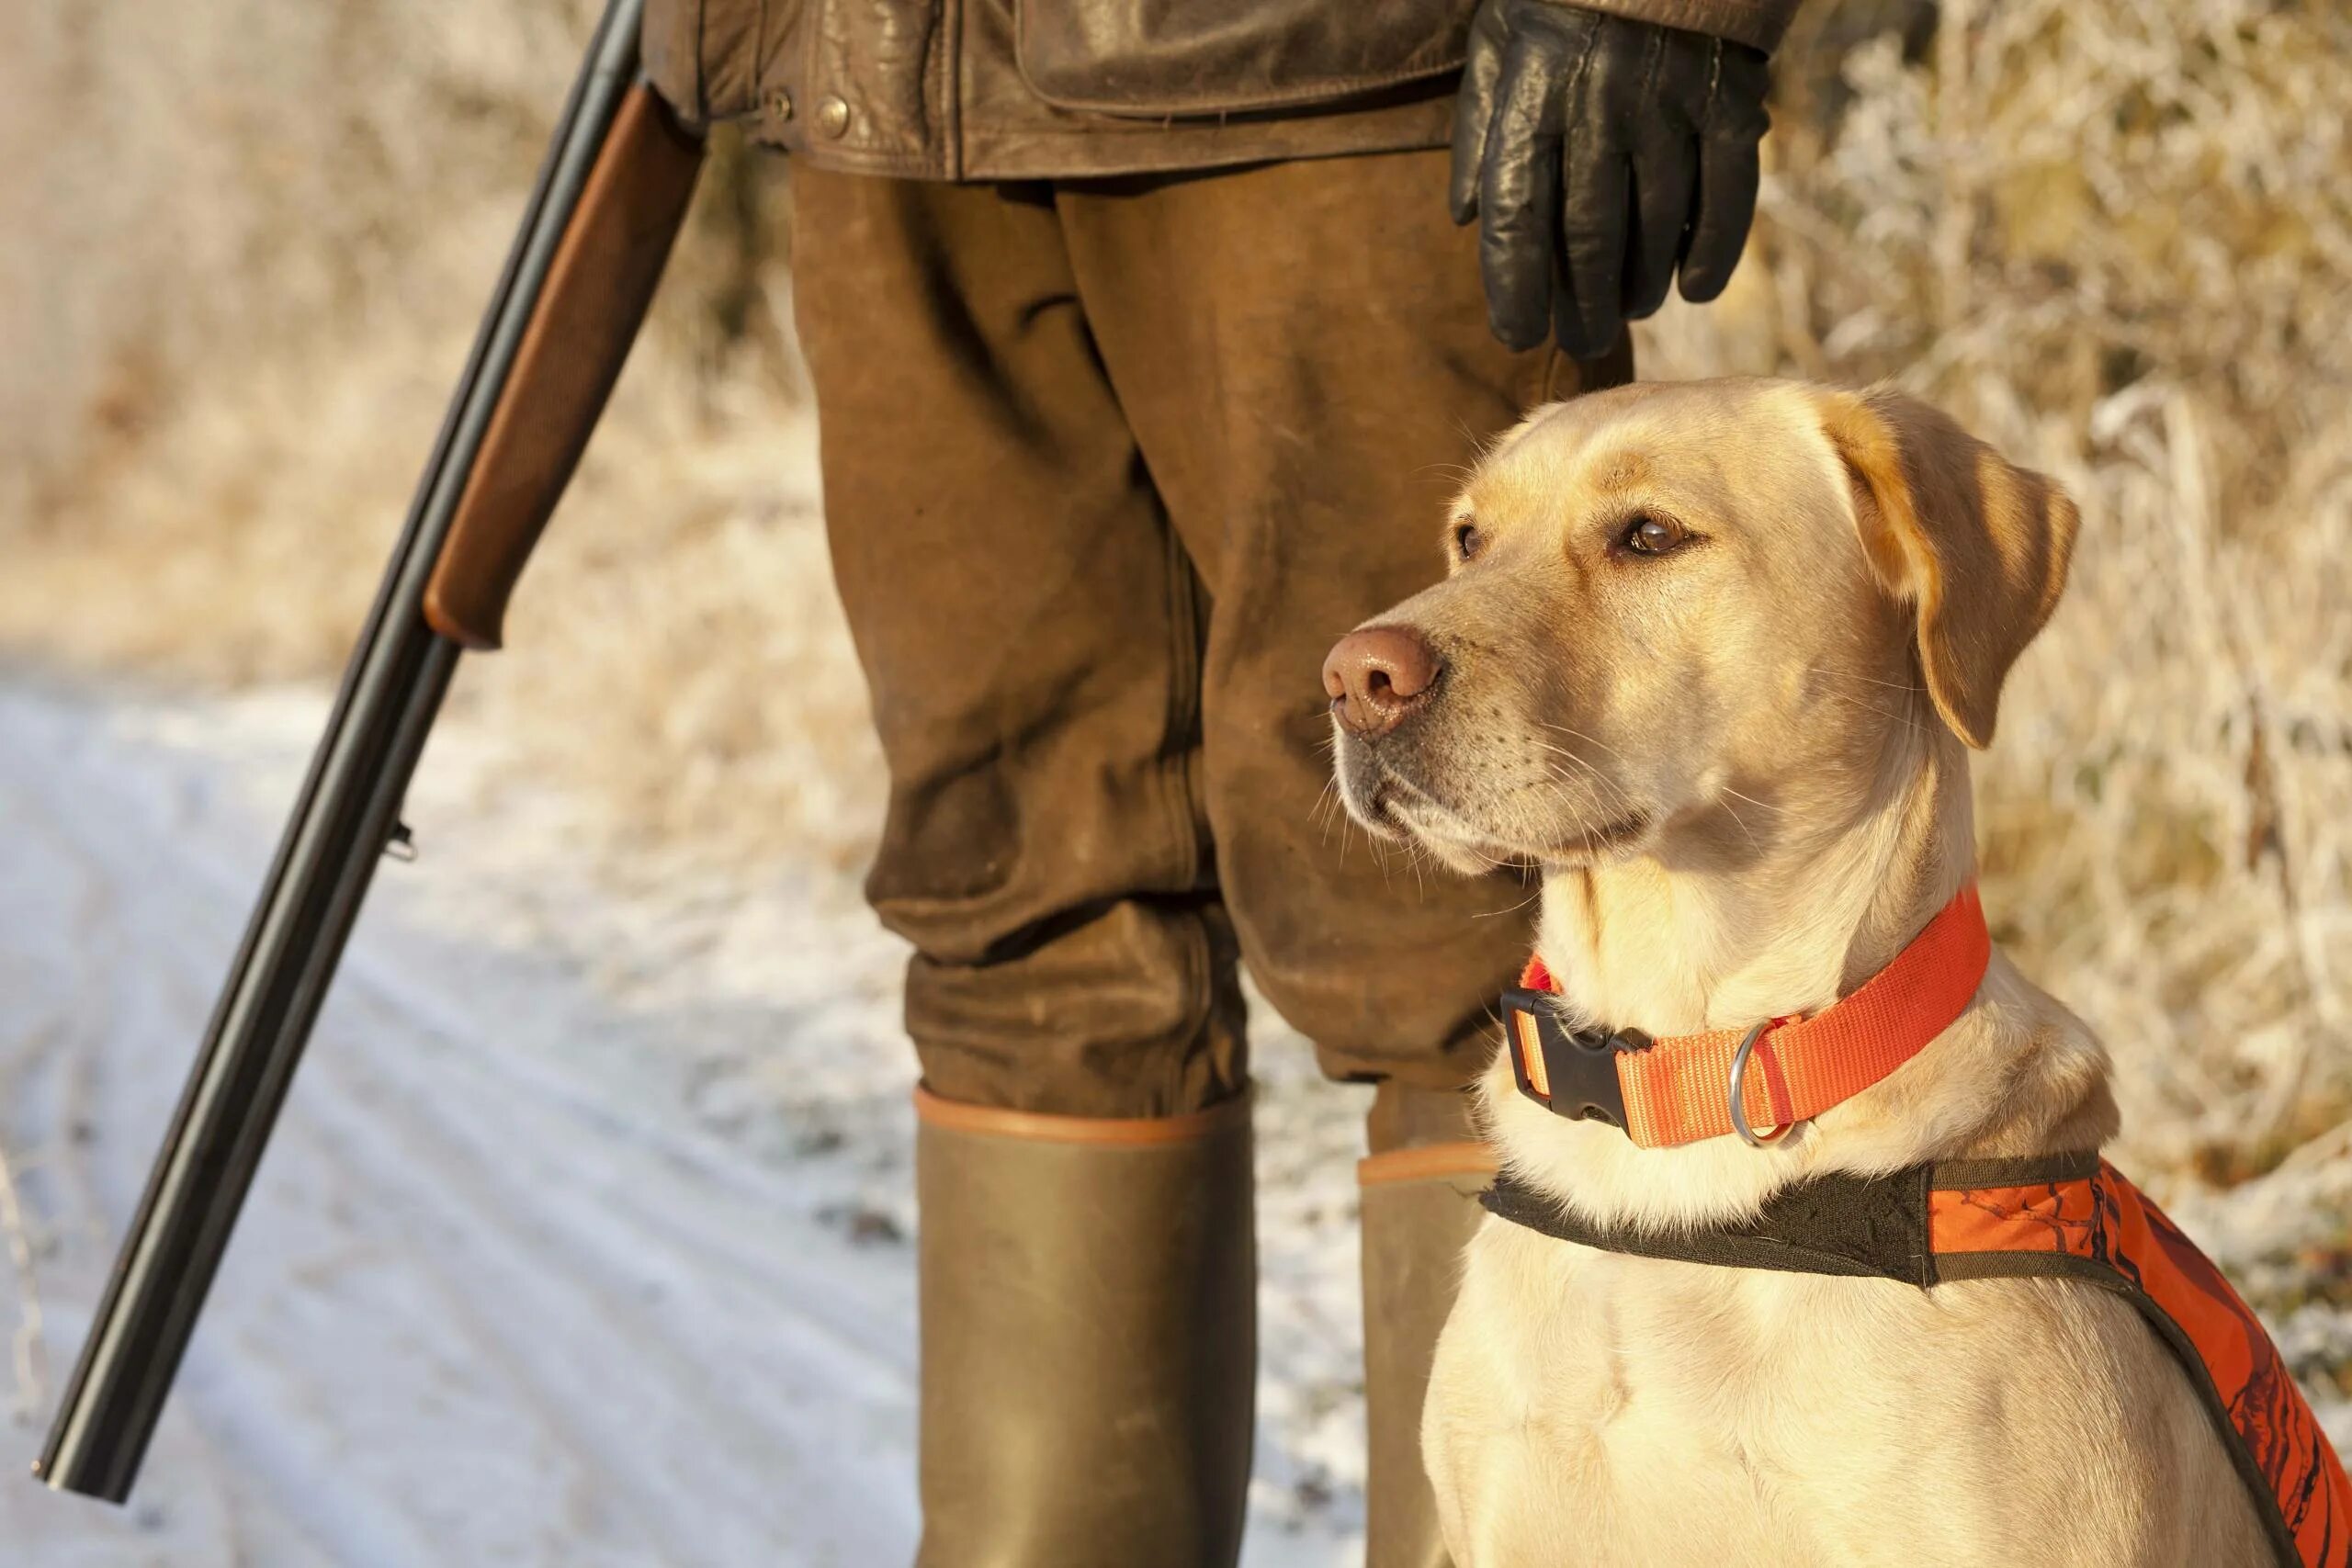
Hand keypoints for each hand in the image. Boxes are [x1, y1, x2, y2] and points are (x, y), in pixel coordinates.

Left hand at [1450, 0, 1771, 356]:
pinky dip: (1712, 253)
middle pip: (1588, 237)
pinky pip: (1726, 197)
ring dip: (1641, 283)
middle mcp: (1600, 108)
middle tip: (1582, 337)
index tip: (1516, 334)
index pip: (1515, 217)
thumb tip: (1466, 218)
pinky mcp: (1728, 103)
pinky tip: (1694, 288)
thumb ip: (1479, 129)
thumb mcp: (1498, 42)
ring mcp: (1669, 107)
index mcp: (1534, 97)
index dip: (1514, 288)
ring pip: (1656, 226)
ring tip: (1629, 308)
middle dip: (1583, 303)